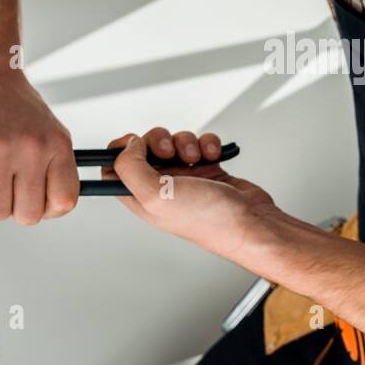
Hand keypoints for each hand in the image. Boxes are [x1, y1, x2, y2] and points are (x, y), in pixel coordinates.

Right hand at [0, 66, 78, 223]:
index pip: (65, 201)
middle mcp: (31, 149)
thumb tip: (52, 206)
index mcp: (57, 144)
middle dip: (17, 209)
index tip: (40, 203)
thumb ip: (53, 166)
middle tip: (8, 190)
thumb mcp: (49, 130)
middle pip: (29, 215)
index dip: (50, 209)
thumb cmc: (12, 101)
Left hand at [105, 128, 276, 259]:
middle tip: (169, 152)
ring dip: (186, 142)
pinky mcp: (206, 169)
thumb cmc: (208, 221)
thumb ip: (130, 167)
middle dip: (158, 141)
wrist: (250, 223)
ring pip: (174, 142)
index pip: (114, 169)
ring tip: (196, 158)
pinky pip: (200, 144)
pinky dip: (207, 144)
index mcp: (140, 198)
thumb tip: (128, 145)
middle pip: (144, 148)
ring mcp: (183, 177)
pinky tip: (212, 156)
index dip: (120, 151)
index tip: (134, 144)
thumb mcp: (155, 196)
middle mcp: (159, 187)